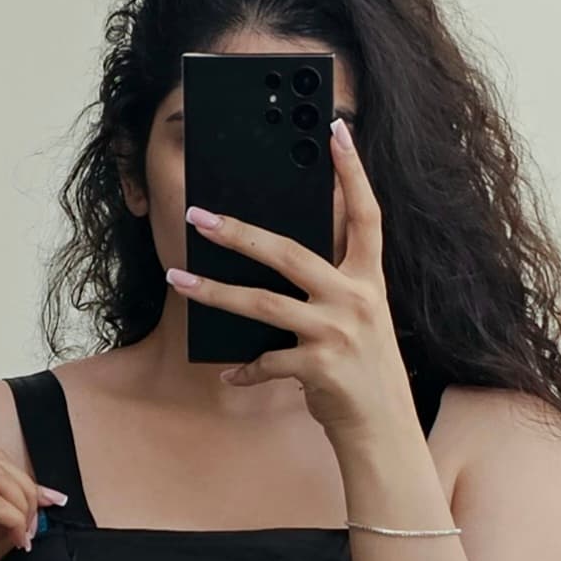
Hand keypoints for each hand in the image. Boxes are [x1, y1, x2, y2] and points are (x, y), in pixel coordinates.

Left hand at [166, 117, 417, 443]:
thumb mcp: (361, 319)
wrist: (384, 431)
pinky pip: (268, 362)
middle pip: (290, 252)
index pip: (366, 215)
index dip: (353, 171)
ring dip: (214, 292)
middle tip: (200, 216)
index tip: (335, 130)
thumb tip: (284, 251)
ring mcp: (337, 333)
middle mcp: (356, 300)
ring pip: (263, 304)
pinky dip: (246, 369)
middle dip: (240, 232)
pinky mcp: (319, 368)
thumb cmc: (364, 371)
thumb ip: (333, 285)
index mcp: (369, 281)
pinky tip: (229, 372)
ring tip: (177, 279)